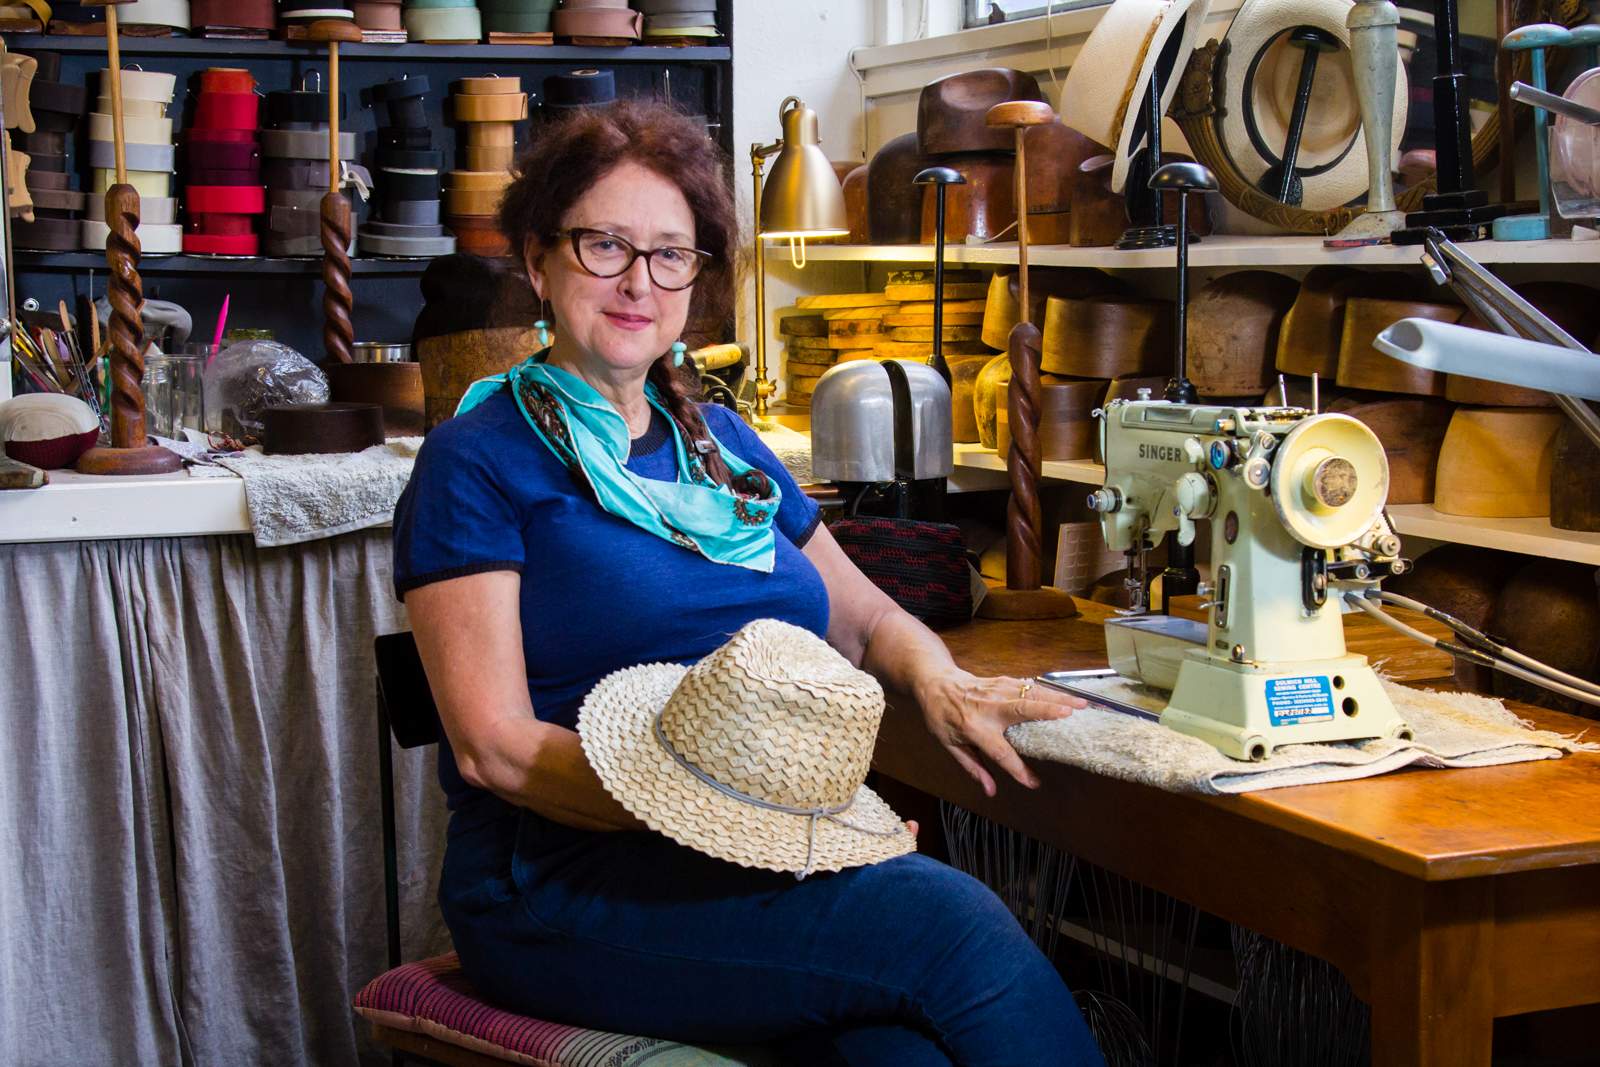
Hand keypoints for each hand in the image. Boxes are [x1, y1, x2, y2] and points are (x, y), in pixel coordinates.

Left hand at [913, 670, 1085, 795]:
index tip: (1033, 783)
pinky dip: (1049, 690)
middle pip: (1021, 709)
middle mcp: (986, 707)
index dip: (1016, 769)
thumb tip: (991, 791)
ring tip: (1081, 705)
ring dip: (1056, 697)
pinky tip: (1066, 695)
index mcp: (973, 728)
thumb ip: (972, 767)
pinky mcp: (1002, 680)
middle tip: (1070, 717)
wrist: (933, 682)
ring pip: (1029, 692)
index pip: (999, 752)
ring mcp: (995, 690)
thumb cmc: (941, 717)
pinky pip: (1028, 685)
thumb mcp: (950, 746)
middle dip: (1046, 711)